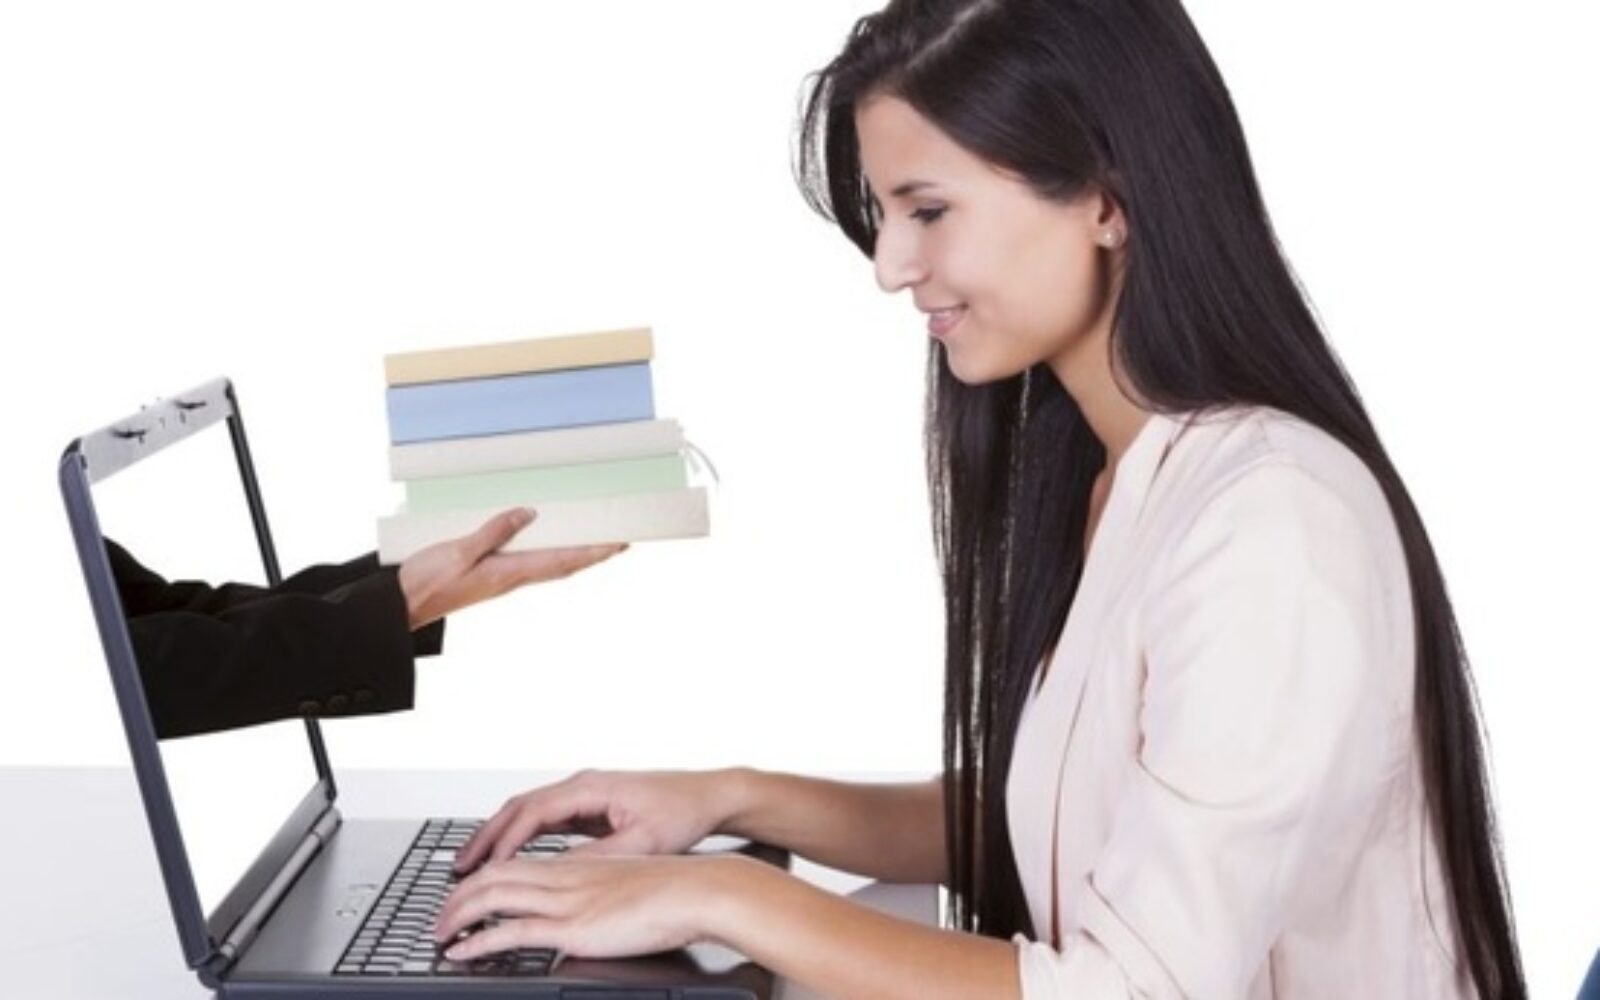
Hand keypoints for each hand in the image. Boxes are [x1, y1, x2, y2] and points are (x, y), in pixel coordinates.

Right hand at [397, 508, 625, 628]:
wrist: (404, 604)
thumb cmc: (427, 581)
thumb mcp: (459, 550)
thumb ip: (494, 532)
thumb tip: (527, 514)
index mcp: (508, 573)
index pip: (561, 561)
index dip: (592, 552)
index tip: (618, 544)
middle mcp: (511, 578)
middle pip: (563, 565)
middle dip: (593, 554)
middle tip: (619, 542)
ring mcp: (502, 579)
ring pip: (549, 566)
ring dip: (575, 555)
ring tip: (595, 542)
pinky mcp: (490, 577)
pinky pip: (530, 564)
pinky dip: (550, 555)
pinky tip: (549, 546)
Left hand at [434, 854, 748, 960]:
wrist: (699, 890)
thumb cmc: (675, 891)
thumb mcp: (627, 883)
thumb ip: (599, 892)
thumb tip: (584, 914)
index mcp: (576, 864)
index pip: (513, 863)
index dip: (481, 876)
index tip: (464, 894)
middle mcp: (564, 875)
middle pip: (492, 875)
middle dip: (456, 896)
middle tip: (438, 918)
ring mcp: (566, 900)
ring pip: (492, 898)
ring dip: (456, 916)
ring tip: (438, 934)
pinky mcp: (573, 928)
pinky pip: (511, 932)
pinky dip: (477, 942)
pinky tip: (460, 954)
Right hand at [453, 769, 739, 873]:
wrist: (709, 796)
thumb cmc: (683, 812)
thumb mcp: (642, 842)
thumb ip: (599, 857)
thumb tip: (560, 874)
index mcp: (591, 787)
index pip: (533, 812)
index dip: (505, 841)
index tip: (486, 868)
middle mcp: (583, 785)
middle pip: (520, 807)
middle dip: (487, 836)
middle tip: (459, 865)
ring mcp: (585, 794)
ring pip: (529, 813)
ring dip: (500, 836)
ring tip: (474, 863)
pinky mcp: (591, 807)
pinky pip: (544, 821)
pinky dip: (521, 838)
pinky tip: (509, 859)